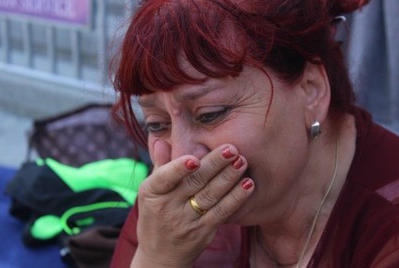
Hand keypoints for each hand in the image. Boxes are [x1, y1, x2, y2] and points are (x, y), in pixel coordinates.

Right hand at [131, 140, 253, 266]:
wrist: (160, 256)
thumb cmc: (156, 216)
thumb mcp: (151, 193)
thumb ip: (161, 166)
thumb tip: (163, 142)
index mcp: (152, 192)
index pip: (165, 178)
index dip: (179, 169)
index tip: (194, 158)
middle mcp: (168, 207)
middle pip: (194, 183)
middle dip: (214, 164)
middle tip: (231, 148)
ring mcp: (187, 220)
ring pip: (210, 196)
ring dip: (229, 178)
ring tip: (242, 161)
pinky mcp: (204, 231)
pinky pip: (222, 212)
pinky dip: (236, 198)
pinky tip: (248, 185)